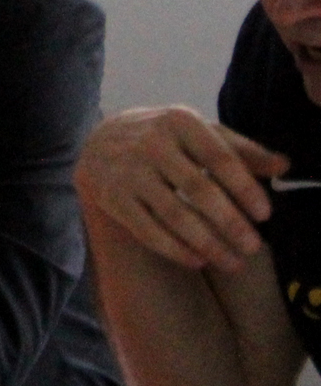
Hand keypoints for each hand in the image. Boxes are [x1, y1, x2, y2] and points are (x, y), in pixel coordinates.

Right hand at [76, 106, 288, 274]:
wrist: (101, 140)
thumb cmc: (167, 139)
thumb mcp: (202, 134)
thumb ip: (243, 151)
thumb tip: (285, 166)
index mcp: (180, 122)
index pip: (219, 158)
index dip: (244, 188)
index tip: (265, 215)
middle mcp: (151, 144)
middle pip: (197, 189)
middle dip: (229, 222)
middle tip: (253, 247)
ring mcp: (128, 171)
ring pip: (173, 214)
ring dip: (206, 243)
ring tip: (232, 263)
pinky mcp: (112, 197)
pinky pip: (146, 229)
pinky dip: (174, 249)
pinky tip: (197, 260)